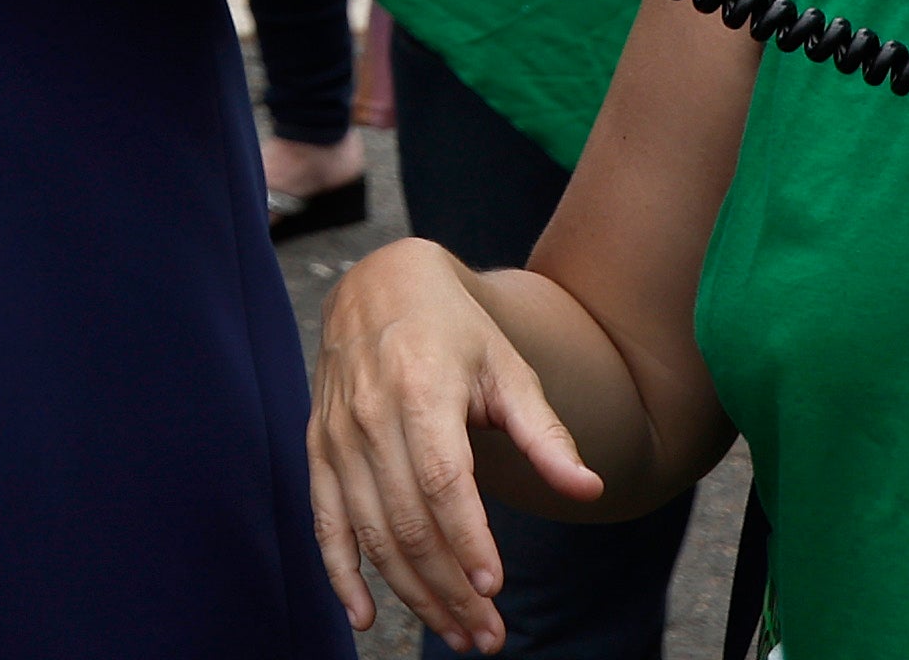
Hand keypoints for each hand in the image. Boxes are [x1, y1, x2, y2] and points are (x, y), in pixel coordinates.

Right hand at [307, 237, 603, 655]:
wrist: (380, 284)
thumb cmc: (457, 331)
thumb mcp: (509, 369)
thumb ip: (546, 433)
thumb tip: (589, 489)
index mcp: (421, 390)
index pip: (442, 481)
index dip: (467, 540)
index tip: (494, 590)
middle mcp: (371, 414)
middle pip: (408, 521)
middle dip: (448, 590)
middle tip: (487, 636)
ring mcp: (338, 433)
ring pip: (372, 532)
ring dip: (411, 593)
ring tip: (455, 633)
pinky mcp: (319, 447)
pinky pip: (324, 520)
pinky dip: (340, 572)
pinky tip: (363, 616)